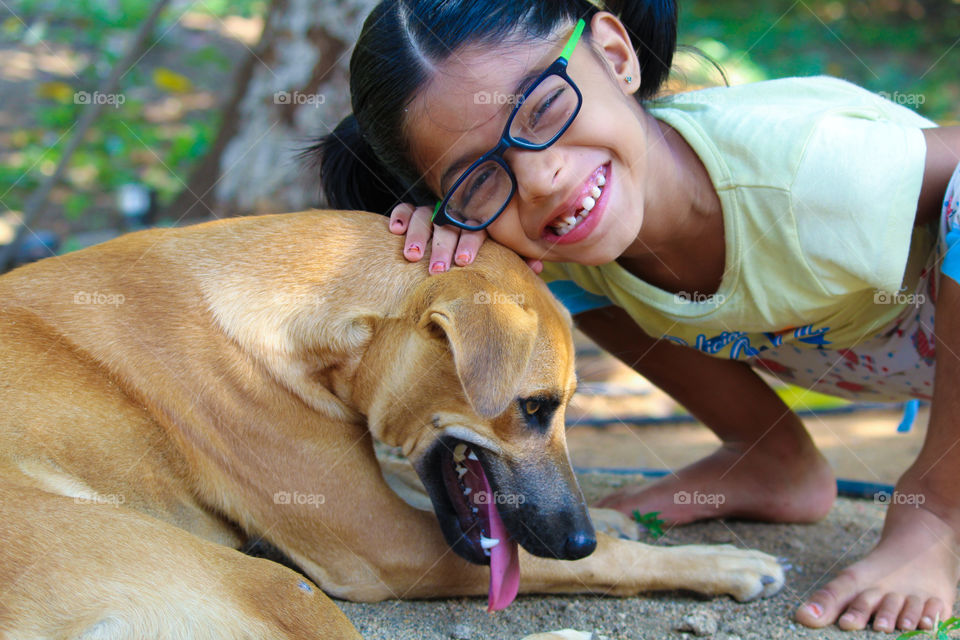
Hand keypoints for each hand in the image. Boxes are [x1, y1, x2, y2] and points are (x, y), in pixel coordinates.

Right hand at [389, 203, 543, 274]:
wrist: (462, 226)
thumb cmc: (482, 248)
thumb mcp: (501, 249)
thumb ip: (518, 256)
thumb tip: (540, 268)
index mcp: (478, 221)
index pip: (475, 226)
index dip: (469, 242)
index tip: (464, 261)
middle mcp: (455, 213)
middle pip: (447, 225)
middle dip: (442, 246)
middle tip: (437, 269)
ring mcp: (433, 211)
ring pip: (423, 216)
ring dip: (418, 235)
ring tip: (412, 256)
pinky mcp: (413, 213)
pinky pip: (405, 209)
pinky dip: (399, 216)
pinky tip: (394, 230)